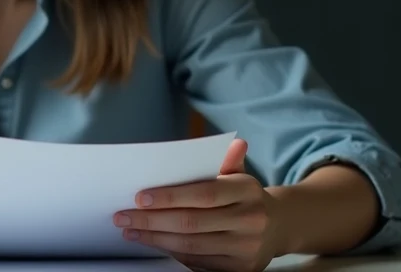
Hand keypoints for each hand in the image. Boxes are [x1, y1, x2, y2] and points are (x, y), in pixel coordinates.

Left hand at [113, 139, 283, 271]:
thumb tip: (235, 142)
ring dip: (155, 239)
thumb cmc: (245, 196)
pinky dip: (172, 253)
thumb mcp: (239, 174)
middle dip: (151, 221)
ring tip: (131, 230)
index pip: (204, 194)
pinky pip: (198, 262)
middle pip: (191, 223)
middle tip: (122, 216)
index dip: (169, 197)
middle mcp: (250, 220)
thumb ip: (227, 160)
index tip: (139, 197)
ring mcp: (246, 248)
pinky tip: (153, 243)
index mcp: (247, 191)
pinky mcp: (241, 269)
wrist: (278, 226)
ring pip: (191, 246)